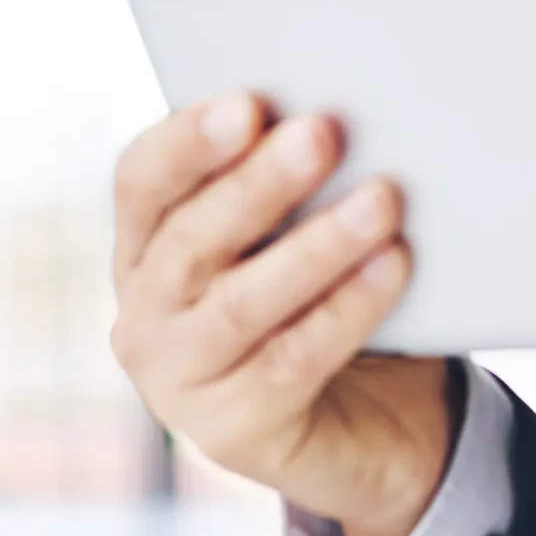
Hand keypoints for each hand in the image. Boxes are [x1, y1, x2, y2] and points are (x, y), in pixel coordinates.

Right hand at [109, 93, 450, 535]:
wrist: (366, 427)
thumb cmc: (322, 301)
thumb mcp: (294, 235)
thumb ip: (291, 186)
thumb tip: (334, 116)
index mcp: (145, 248)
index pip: (142, 180)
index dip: (189, 140)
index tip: (248, 102)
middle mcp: (144, 315)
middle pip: (191, 240)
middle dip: (259, 184)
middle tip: (323, 133)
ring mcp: (178, 382)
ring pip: (241, 305)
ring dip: (316, 247)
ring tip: (381, 200)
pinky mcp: (231, 433)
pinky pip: (291, 362)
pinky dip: (347, 310)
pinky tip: (393, 267)